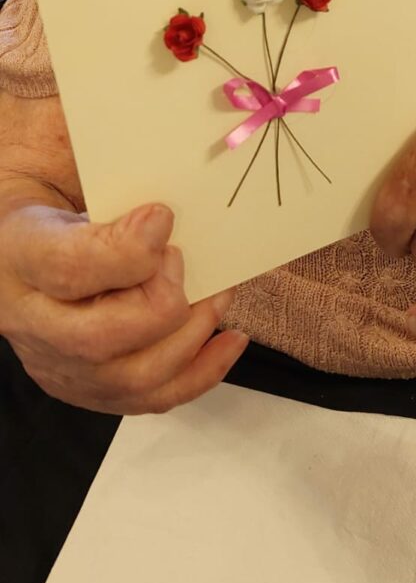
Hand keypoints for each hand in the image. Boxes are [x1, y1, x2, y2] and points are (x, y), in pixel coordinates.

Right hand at [0, 199, 246, 412]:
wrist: (20, 255)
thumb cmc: (53, 216)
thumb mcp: (62, 183)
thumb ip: (109, 193)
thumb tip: (162, 219)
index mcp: (19, 257)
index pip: (67, 268)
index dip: (126, 250)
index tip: (163, 218)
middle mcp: (31, 323)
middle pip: (100, 339)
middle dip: (163, 302)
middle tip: (182, 259)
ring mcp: (58, 366)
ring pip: (132, 379)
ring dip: (190, 336)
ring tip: (217, 295)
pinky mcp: (87, 389)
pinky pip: (151, 399)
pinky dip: (201, 372)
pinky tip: (228, 340)